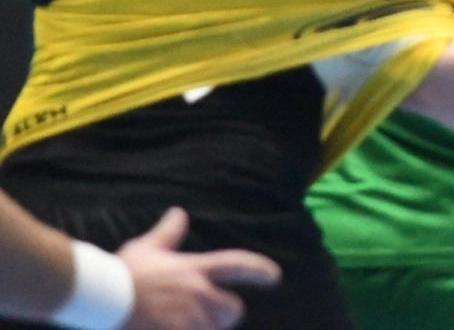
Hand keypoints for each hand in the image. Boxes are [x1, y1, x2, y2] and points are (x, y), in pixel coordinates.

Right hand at [118, 208, 279, 329]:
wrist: (102, 299)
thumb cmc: (122, 274)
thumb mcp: (146, 248)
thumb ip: (168, 233)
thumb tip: (179, 212)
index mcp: (195, 269)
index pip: (238, 265)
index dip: (260, 270)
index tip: (274, 277)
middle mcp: (199, 294)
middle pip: (234, 310)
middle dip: (226, 313)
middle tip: (209, 314)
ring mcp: (189, 320)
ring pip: (216, 329)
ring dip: (207, 329)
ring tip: (185, 322)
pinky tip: (177, 329)